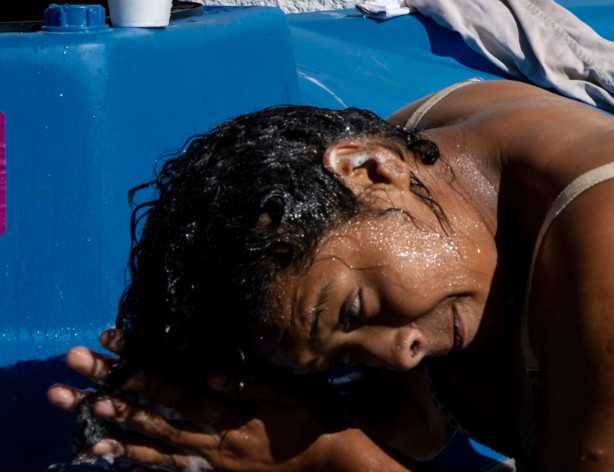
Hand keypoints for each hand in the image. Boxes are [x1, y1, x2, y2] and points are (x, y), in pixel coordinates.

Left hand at [47, 330, 360, 471]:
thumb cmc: (315, 421)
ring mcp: (211, 462)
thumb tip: (211, 372)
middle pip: (156, 420)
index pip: (178, 392)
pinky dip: (144, 469)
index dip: (144, 375)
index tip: (115, 357)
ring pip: (156, 451)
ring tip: (87, 431)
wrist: (329, 463)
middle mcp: (213, 441)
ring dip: (119, 439)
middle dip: (117, 402)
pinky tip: (122, 464)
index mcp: (231, 416)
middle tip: (79, 389)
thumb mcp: (293, 392)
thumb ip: (252, 383)